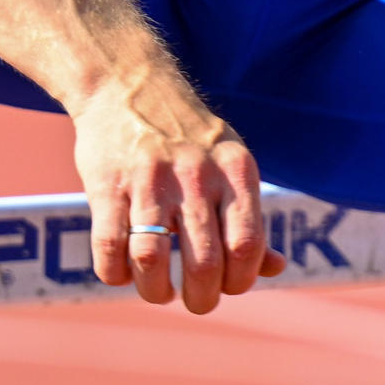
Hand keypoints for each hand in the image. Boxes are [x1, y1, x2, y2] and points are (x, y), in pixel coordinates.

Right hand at [70, 69, 286, 312]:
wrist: (128, 84)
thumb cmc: (189, 139)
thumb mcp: (231, 165)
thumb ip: (251, 217)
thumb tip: (277, 268)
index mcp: (236, 171)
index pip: (248, 246)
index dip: (240, 281)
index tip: (227, 286)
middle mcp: (196, 175)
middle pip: (204, 262)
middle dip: (201, 298)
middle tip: (194, 300)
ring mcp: (149, 180)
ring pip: (152, 261)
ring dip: (155, 291)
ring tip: (157, 290)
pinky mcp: (107, 184)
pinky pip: (110, 248)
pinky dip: (116, 275)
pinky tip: (123, 273)